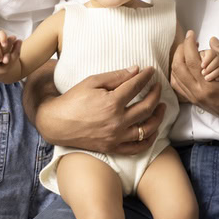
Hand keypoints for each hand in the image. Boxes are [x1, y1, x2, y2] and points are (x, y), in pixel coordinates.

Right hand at [30, 66, 166, 155]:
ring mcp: (116, 137)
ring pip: (147, 129)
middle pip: (147, 107)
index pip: (136, 86)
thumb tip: (136, 70)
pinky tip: (153, 130)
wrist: (56, 124)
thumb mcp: (92, 82)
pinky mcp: (113, 147)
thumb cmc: (72, 100)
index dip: (146, 77)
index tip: (151, 71)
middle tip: (158, 87)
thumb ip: (116, 77)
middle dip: (156, 94)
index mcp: (112, 103)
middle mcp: (117, 121)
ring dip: (158, 116)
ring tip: (161, 107)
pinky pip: (137, 147)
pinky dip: (149, 139)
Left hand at [171, 32, 218, 129]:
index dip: (188, 44)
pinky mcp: (195, 102)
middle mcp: (198, 94)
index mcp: (209, 86)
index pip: (191, 61)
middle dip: (180, 50)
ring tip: (187, 51)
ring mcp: (195, 99)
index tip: (191, 33)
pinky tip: (185, 65)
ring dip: (177, 61)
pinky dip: (177, 74)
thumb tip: (212, 40)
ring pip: (175, 78)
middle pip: (178, 68)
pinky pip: (178, 87)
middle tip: (189, 41)